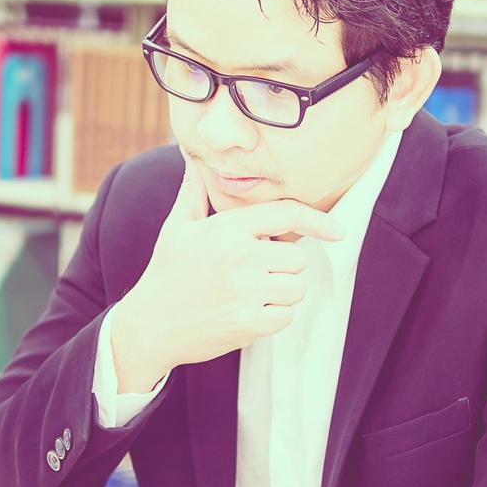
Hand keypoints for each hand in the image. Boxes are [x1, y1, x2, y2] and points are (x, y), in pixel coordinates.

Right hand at [111, 154, 343, 389]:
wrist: (149, 326)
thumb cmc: (166, 274)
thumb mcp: (176, 228)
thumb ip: (193, 192)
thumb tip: (193, 160)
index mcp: (227, 229)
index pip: (286, 215)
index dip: (318, 221)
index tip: (338, 231)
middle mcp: (240, 257)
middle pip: (297, 258)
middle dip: (283, 267)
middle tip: (254, 274)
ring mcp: (246, 292)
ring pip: (296, 288)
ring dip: (281, 293)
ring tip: (250, 294)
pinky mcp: (249, 323)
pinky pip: (286, 316)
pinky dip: (273, 317)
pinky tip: (247, 313)